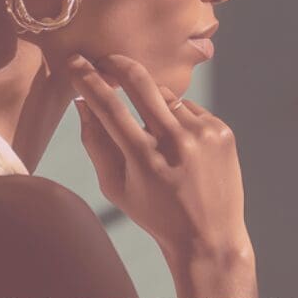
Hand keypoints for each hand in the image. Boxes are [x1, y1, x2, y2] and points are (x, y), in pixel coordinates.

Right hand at [69, 52, 249, 262]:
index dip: (87, 79)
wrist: (209, 236)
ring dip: (151, 103)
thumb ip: (96, 143)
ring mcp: (203, 134)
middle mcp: (176, 142)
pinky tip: (180, 147)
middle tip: (105, 60)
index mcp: (144, 159)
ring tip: (154, 135)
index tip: (75, 62)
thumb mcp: (115, 186)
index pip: (109, 106)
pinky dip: (178, 119)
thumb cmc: (154, 214)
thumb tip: (83, 102)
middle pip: (140, 82)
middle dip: (117, 64)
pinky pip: (189, 109)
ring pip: (165, 96)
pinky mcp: (222, 131)